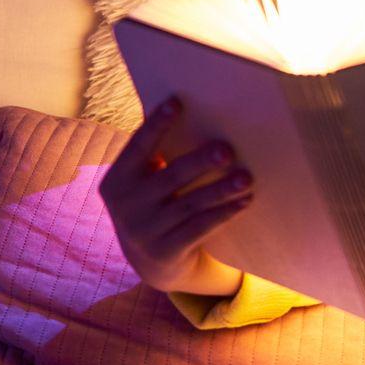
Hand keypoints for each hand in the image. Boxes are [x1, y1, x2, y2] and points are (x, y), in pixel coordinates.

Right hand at [98, 94, 255, 293]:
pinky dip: (224, 214)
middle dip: (199, 162)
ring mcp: (143, 233)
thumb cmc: (156, 204)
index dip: (156, 125)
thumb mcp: (145, 182)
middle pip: (169, 178)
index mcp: (117, 181)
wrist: (151, 263)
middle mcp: (125, 207)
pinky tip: (245, 201)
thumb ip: (157, 153)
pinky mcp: (165, 254)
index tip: (177, 102)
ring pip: (189, 205)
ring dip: (220, 190)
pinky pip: (199, 229)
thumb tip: (193, 107)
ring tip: (247, 177)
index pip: (138, 147)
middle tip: (227, 149)